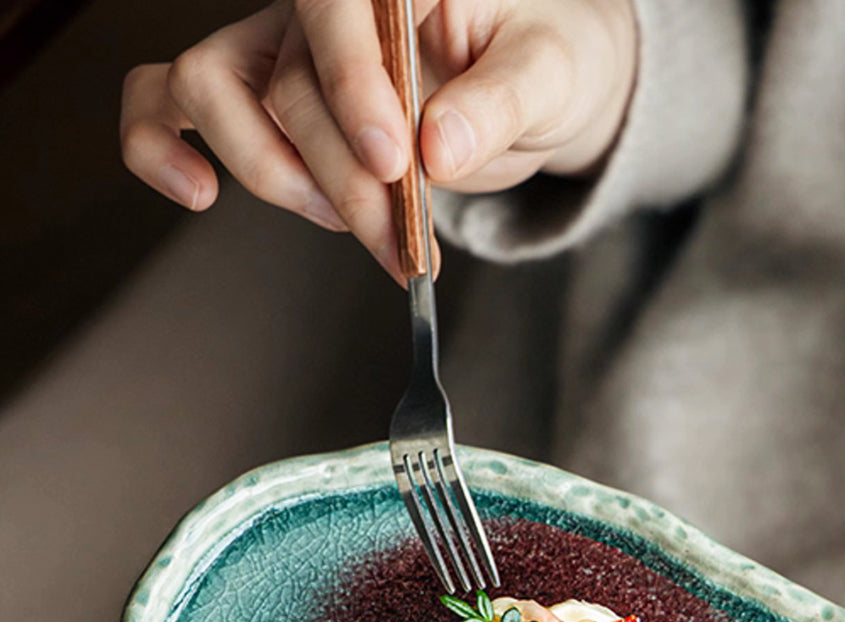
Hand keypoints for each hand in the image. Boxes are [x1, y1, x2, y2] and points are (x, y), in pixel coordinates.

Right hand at [120, 0, 636, 279]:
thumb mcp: (553, 76)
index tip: (392, 161)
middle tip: (404, 244)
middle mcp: (323, 8)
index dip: (351, 84)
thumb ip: (502, 104)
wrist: (536, 84)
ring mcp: (283, 47)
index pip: (339, 5)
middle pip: (287, 84)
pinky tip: (197, 193)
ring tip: (350, 226)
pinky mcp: (265, 97)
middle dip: (344, 184)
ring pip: (215, 91)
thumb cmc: (546, 62)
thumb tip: (440, 148)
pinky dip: (160, 144)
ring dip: (274, 178)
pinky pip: (172, 100)